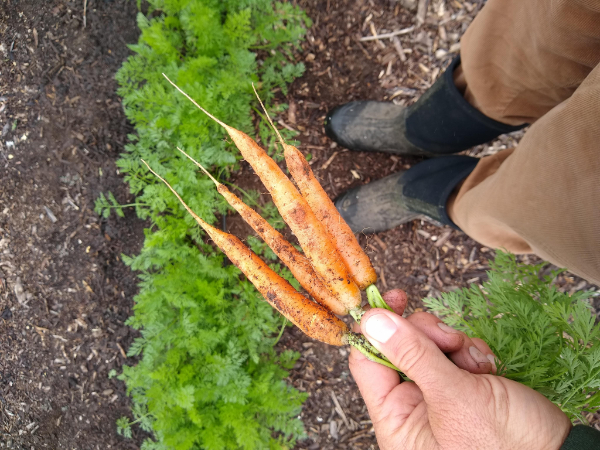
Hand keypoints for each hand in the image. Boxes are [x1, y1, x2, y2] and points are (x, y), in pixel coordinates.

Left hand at [349, 307, 571, 449]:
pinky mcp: (459, 387)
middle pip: (398, 346)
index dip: (377, 328)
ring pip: (428, 345)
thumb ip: (412, 354)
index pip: (366, 362)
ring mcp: (436, 396)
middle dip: (427, 335)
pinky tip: (488, 370)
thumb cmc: (504, 443)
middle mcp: (411, 408)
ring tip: (478, 366)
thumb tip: (372, 320)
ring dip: (455, 345)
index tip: (394, 299)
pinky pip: (452, 353)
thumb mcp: (454, 397)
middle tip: (451, 340)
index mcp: (396, 419)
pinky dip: (470, 354)